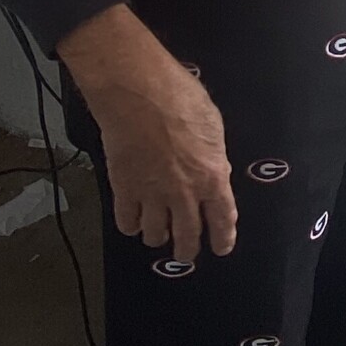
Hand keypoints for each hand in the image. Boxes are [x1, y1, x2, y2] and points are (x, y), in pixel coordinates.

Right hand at [56, 5, 236, 259]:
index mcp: (212, 177)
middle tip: (185, 253)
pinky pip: (126, 222)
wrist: (138, 93)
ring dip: (157, 237)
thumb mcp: (212, 125)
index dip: (223, 238)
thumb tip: (213, 168)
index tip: (221, 248)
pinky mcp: (123, 189)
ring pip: (155, 234)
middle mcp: (184, 194)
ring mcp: (151, 194)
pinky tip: (132, 222)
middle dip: (187, 249)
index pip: (223, 220)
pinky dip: (130, 226)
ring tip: (156, 235)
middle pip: (187, 236)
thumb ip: (213, 154)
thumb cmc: (180, 98)